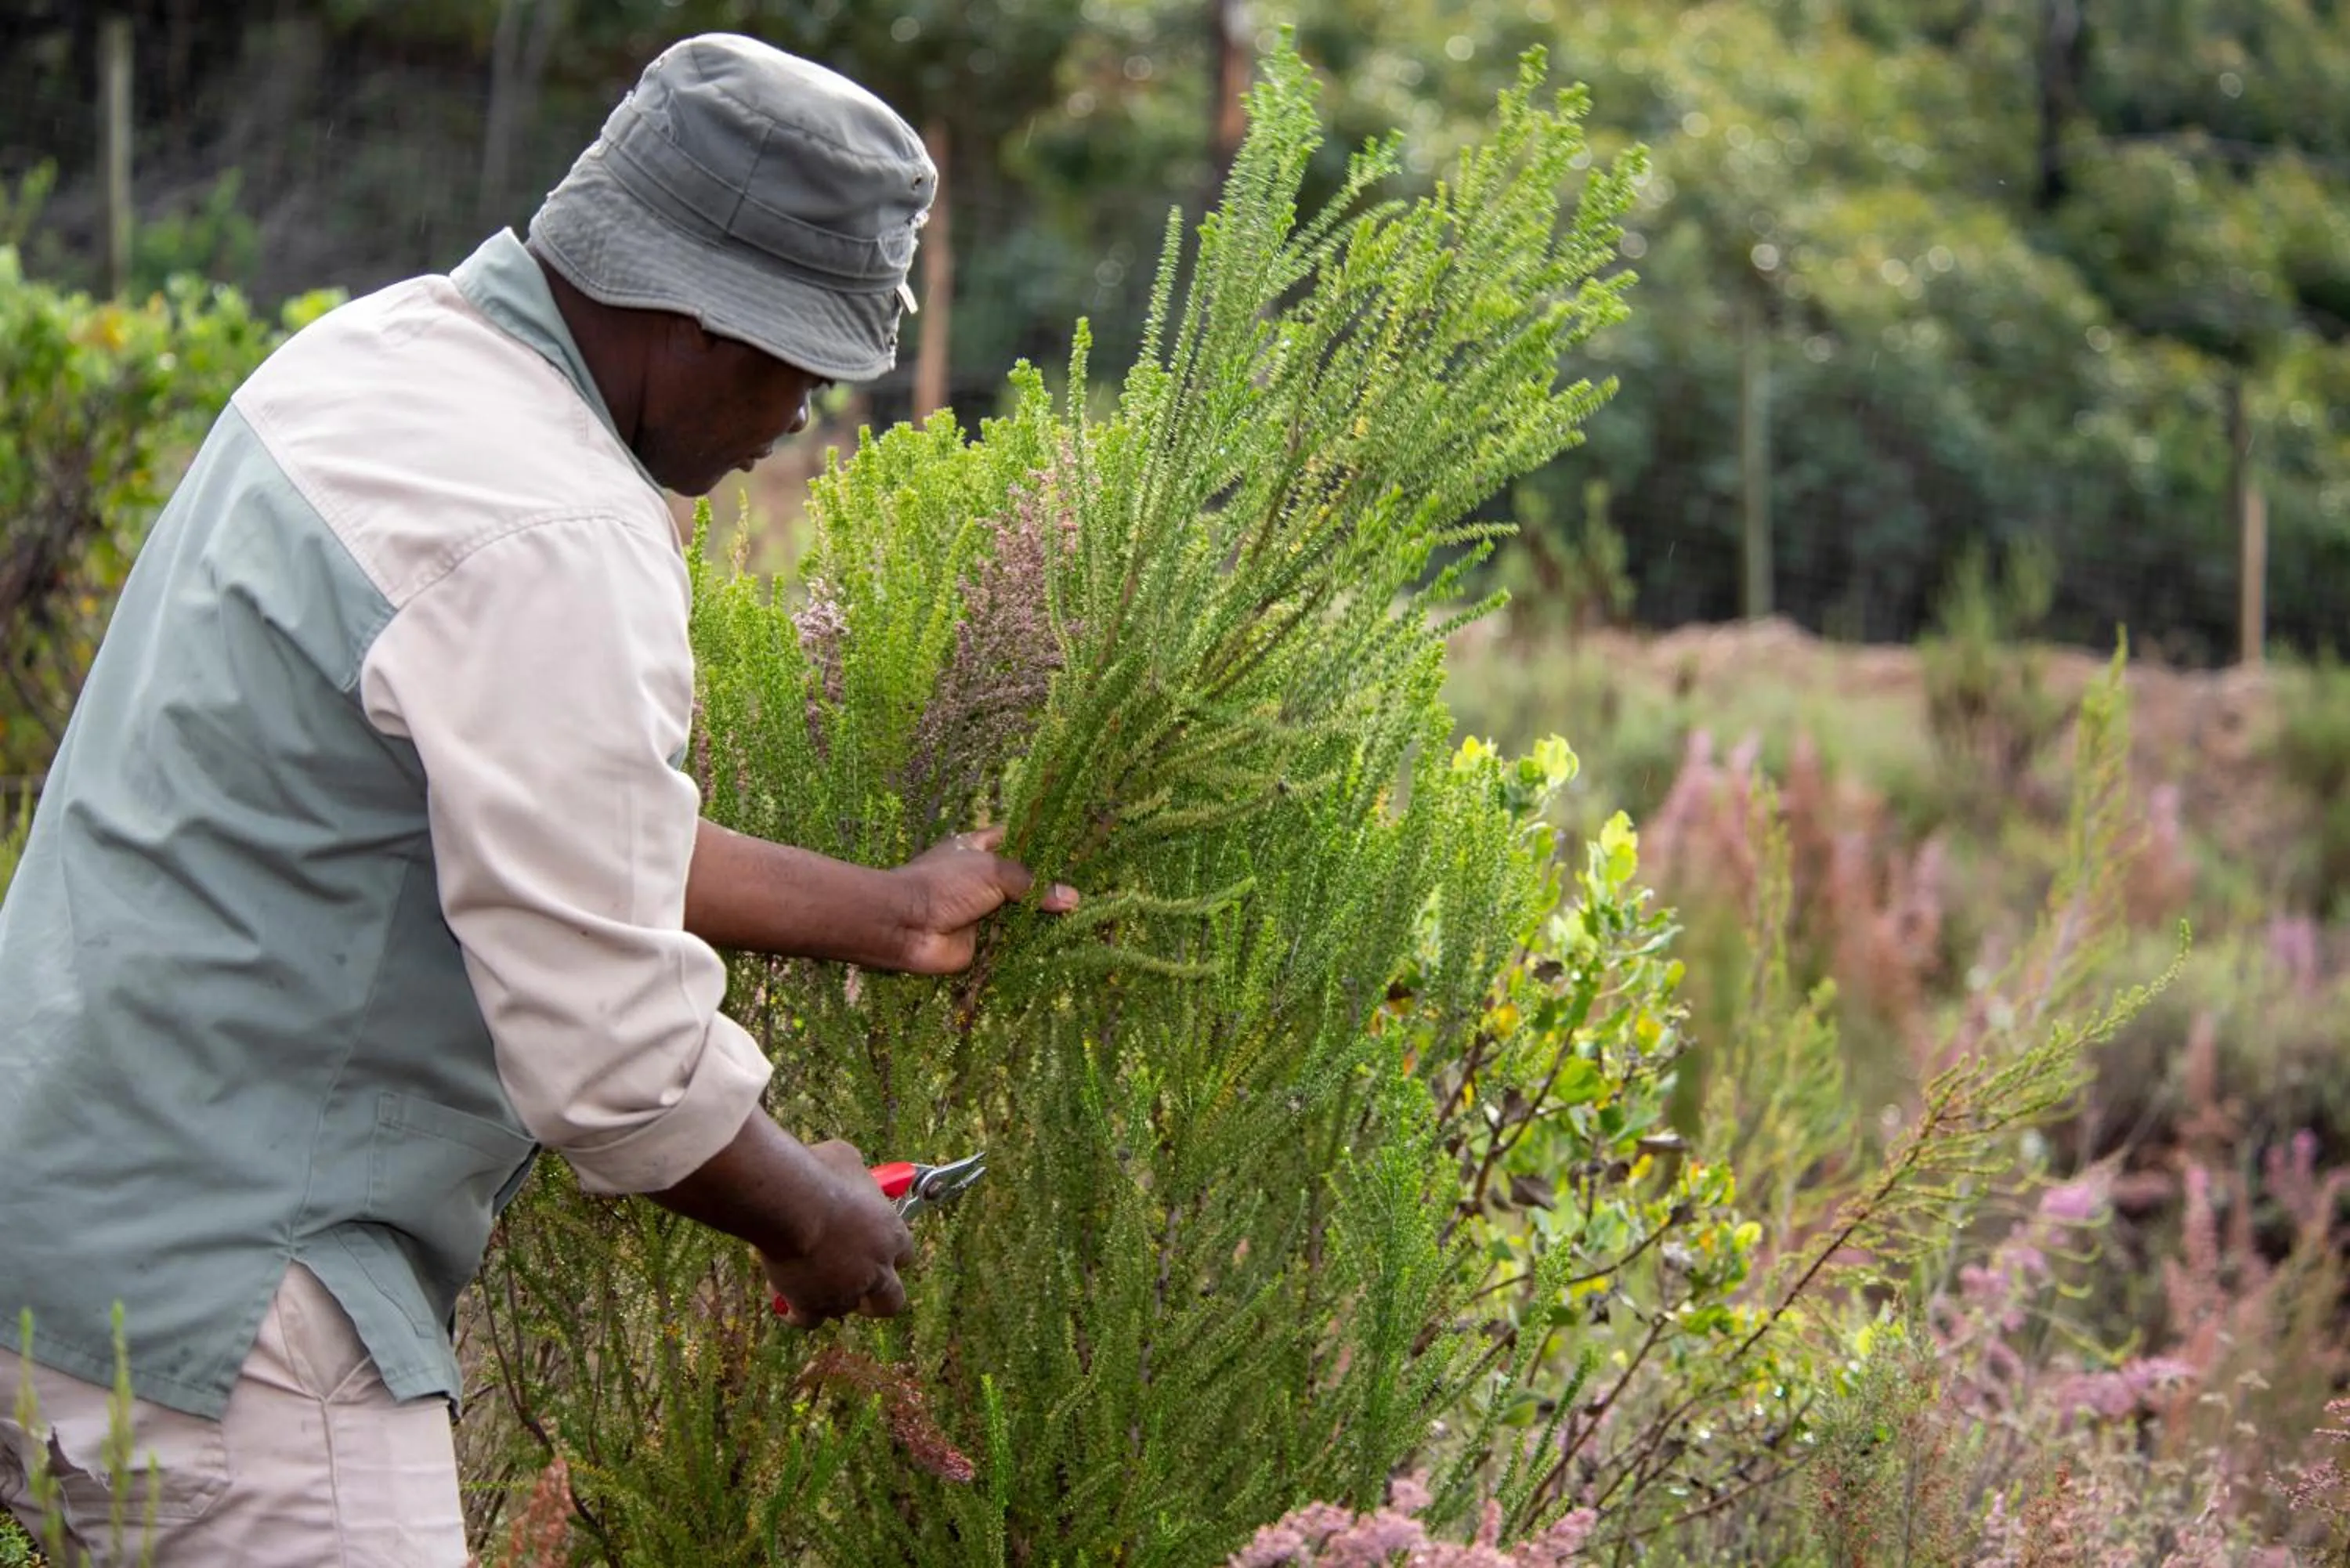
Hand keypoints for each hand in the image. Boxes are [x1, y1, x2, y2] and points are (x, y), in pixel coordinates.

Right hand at [759, 1139, 916, 1329]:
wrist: (789, 1201)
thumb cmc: (819, 1173)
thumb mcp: (847, 1160)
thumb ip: (855, 1178)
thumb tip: (848, 1171)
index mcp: (891, 1235)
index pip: (905, 1254)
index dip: (889, 1252)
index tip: (871, 1245)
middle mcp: (875, 1270)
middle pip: (891, 1301)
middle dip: (875, 1297)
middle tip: (853, 1282)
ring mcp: (845, 1292)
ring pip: (844, 1309)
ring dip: (827, 1296)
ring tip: (803, 1277)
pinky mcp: (812, 1304)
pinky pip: (808, 1319)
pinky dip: (797, 1311)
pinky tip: (783, 1297)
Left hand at [885, 825, 1078, 974]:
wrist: (906, 926)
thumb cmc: (943, 885)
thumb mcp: (992, 871)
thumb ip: (1031, 883)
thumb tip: (1071, 898)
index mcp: (975, 849)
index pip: (1013, 838)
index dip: (1039, 840)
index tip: (1070, 846)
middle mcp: (980, 878)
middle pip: (1021, 878)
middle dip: (1047, 884)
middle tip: (1087, 885)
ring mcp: (981, 910)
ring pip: (1020, 911)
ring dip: (1043, 915)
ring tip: (1084, 914)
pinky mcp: (982, 941)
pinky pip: (1013, 941)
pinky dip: (1032, 942)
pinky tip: (1064, 941)